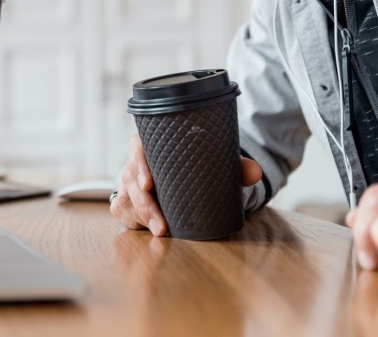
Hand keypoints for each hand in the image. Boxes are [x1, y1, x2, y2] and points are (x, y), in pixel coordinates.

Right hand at [110, 133, 262, 234]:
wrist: (183, 177)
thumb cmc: (196, 166)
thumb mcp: (215, 163)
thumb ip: (236, 166)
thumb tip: (255, 172)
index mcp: (151, 144)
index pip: (137, 147)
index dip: (139, 163)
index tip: (149, 183)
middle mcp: (135, 162)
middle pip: (131, 180)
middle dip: (144, 204)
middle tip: (161, 225)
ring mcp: (128, 182)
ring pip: (126, 198)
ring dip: (141, 217)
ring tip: (161, 231)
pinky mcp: (126, 200)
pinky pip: (122, 211)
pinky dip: (134, 221)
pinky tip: (147, 229)